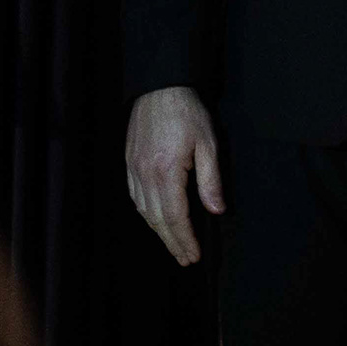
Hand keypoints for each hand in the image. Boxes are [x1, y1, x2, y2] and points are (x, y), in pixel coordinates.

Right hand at [124, 87, 223, 266]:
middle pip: (157, 218)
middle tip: (185, 259)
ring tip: (172, 245)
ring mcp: (134, 168)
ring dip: (158, 231)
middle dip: (172, 241)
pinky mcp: (129, 161)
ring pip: (143, 210)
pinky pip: (135, 195)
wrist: (159, 86)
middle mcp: (145, 173)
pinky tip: (155, 219)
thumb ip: (210, 179)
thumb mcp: (208, 143)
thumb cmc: (186, 112)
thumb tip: (216, 210)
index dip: (185, 238)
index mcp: (166, 171)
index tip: (194, 255)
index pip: (175, 216)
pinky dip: (145, 213)